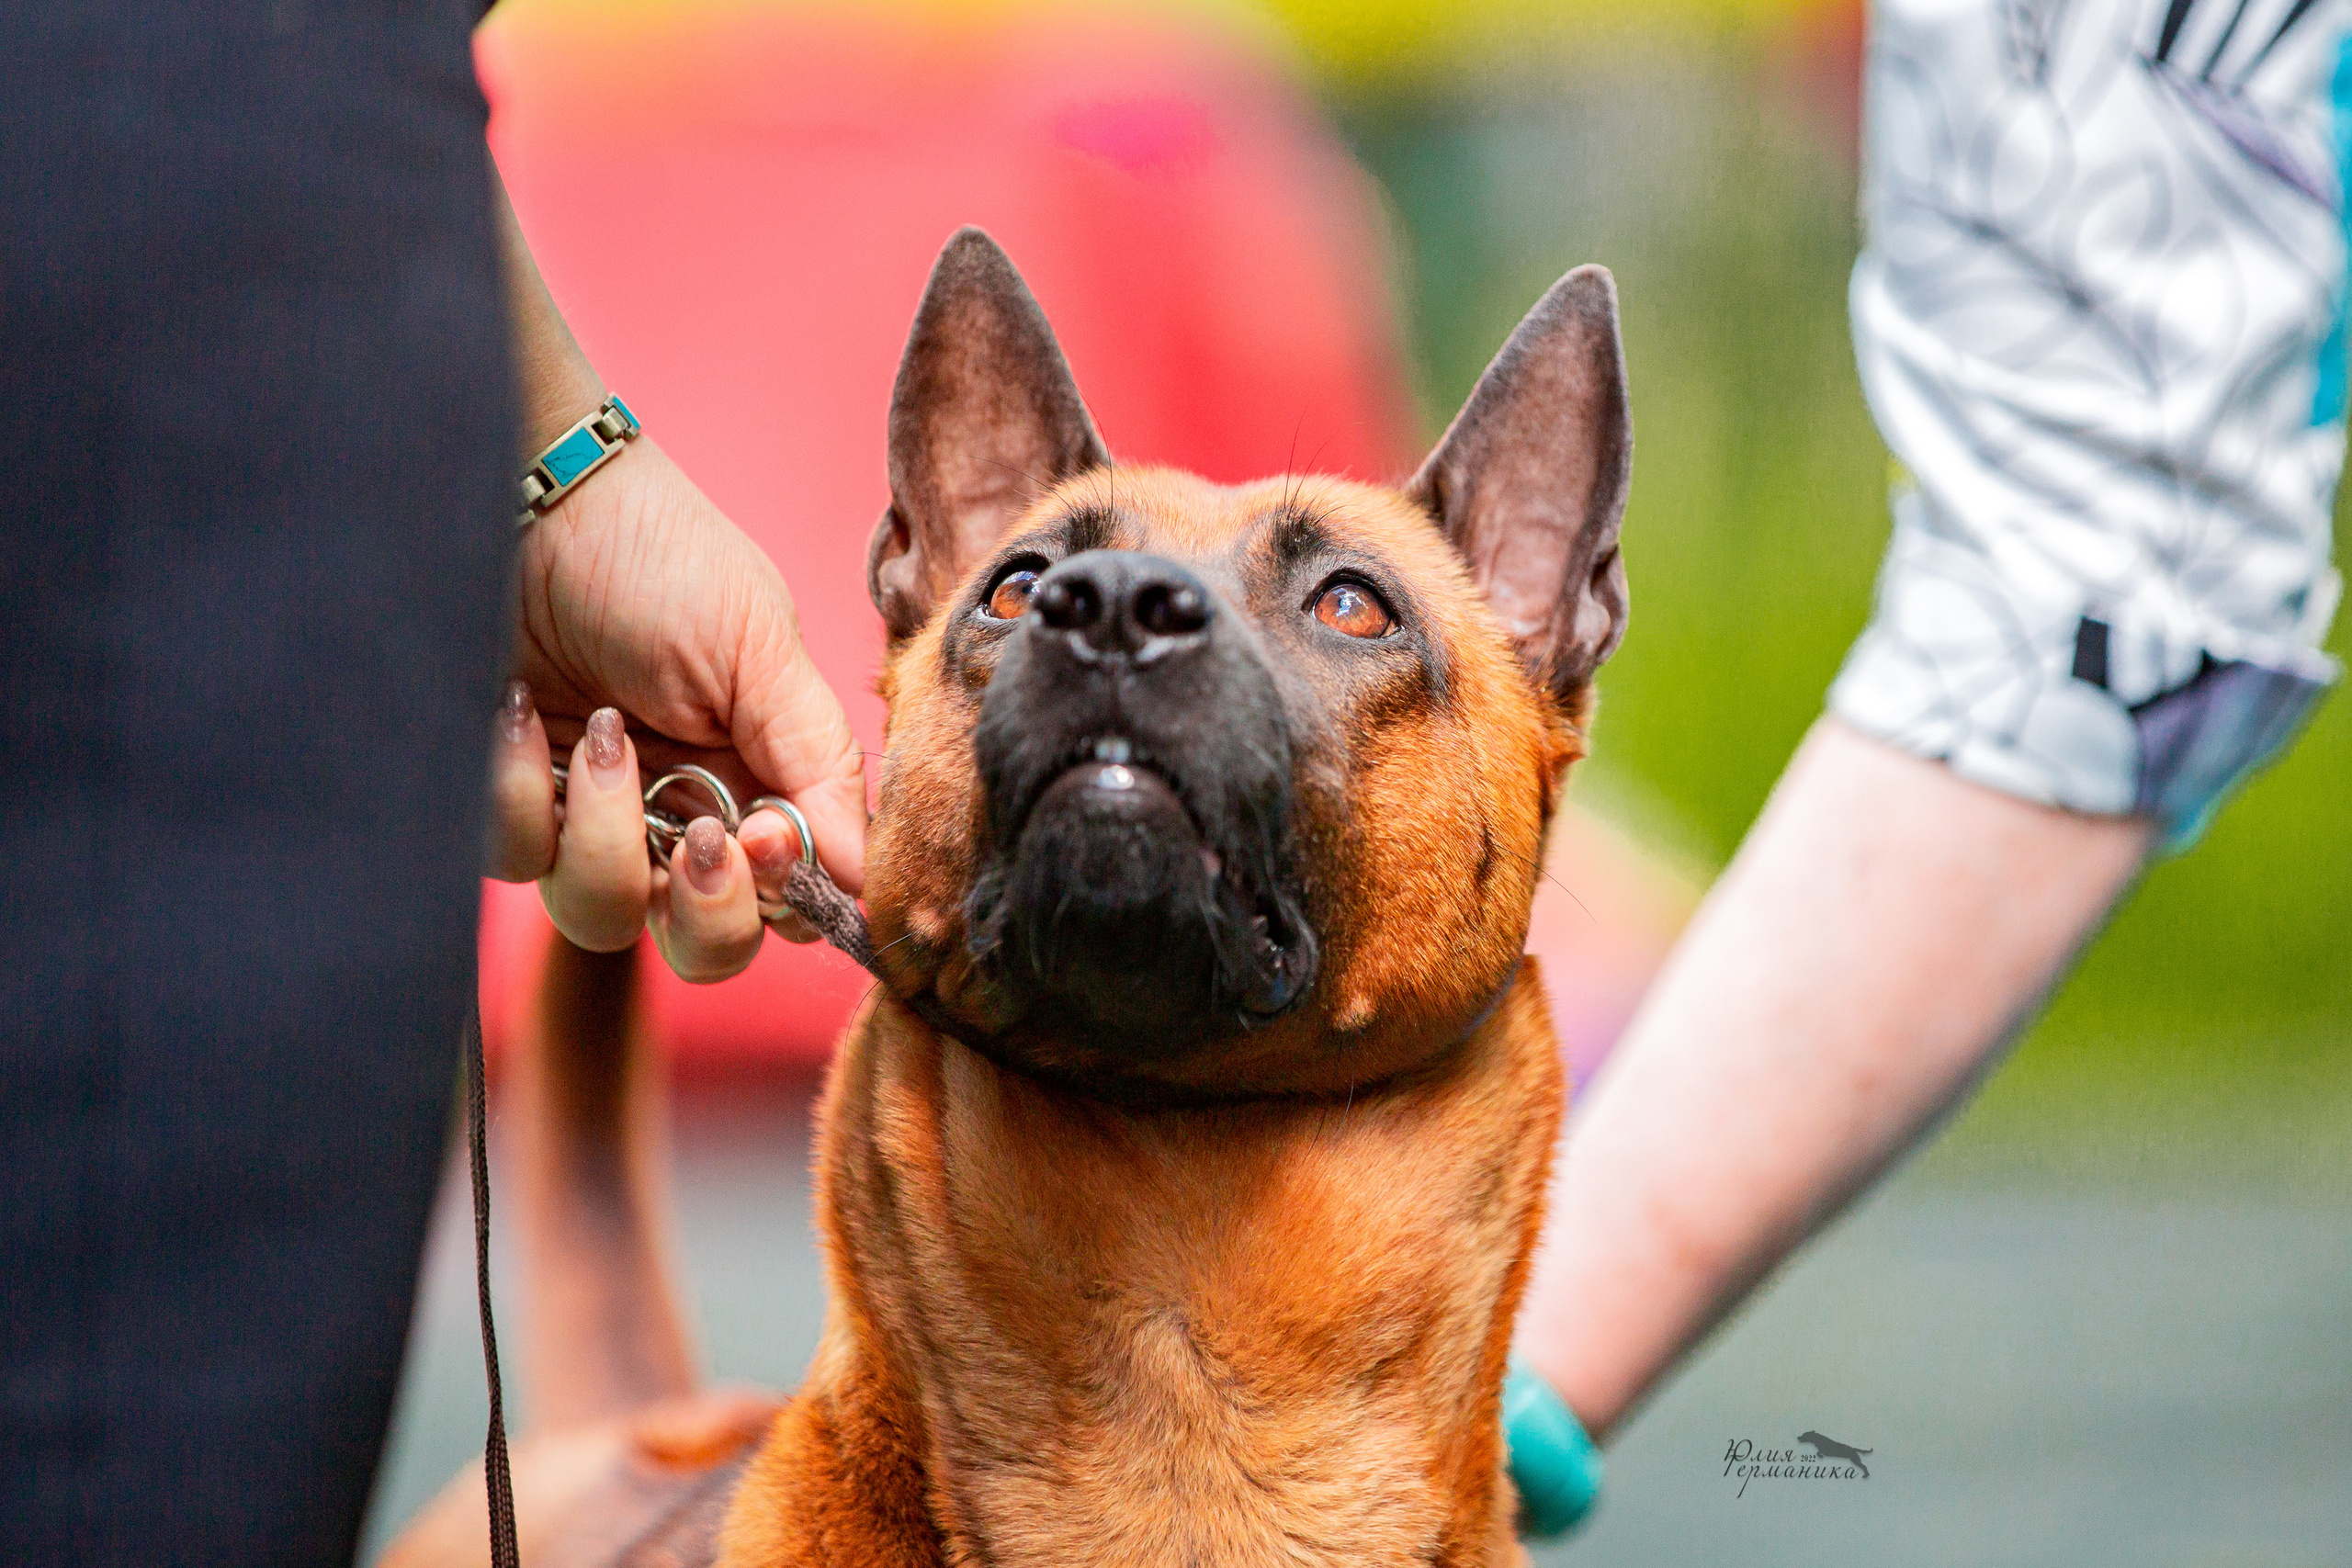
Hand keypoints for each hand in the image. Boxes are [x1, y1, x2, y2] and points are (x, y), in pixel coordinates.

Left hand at [485, 436, 863, 980]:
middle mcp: (681, 816)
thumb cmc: (656, 552)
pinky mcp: (510, 805)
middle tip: (702, 834)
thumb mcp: (760, 644)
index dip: (786, 899)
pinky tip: (523, 710)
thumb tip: (863, 869)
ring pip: (604, 920)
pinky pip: (514, 859)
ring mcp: (593, 818)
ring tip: (598, 733)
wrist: (528, 493)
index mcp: (760, 783)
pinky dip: (520, 789)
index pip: (794, 899)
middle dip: (709, 914)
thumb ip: (817, 760)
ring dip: (607, 836)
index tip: (763, 839)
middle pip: (709, 947)